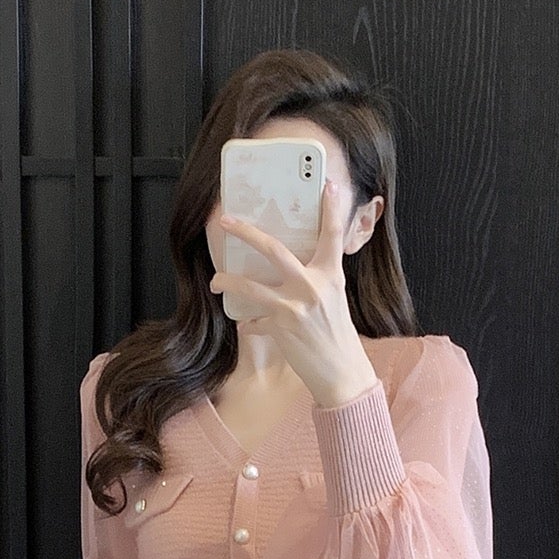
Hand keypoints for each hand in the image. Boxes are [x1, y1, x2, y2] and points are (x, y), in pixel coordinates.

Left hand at [209, 177, 378, 408]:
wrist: (342, 374)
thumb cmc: (337, 336)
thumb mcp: (334, 301)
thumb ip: (318, 281)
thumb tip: (296, 270)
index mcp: (331, 275)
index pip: (333, 236)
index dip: (331, 208)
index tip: (328, 184)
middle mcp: (313, 286)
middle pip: (274, 250)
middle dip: (247, 233)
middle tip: (227, 221)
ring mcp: (295, 307)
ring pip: (252, 286)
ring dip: (229, 281)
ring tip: (216, 281)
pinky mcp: (281, 328)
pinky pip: (255, 321)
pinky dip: (250, 324)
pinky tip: (247, 325)